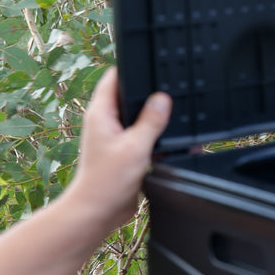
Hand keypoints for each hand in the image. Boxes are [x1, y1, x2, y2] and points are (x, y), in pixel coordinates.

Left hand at [65, 69, 169, 234]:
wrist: (98, 212)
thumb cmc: (107, 180)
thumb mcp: (135, 146)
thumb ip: (151, 121)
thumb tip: (162, 98)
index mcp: (101, 113)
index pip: (113, 78)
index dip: (131, 68)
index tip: (151, 63)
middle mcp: (106, 122)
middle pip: (128, 97)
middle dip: (148, 94)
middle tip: (170, 87)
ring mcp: (114, 138)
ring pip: (137, 118)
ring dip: (154, 118)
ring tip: (175, 112)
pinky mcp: (123, 153)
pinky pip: (142, 138)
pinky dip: (155, 138)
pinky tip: (173, 139)